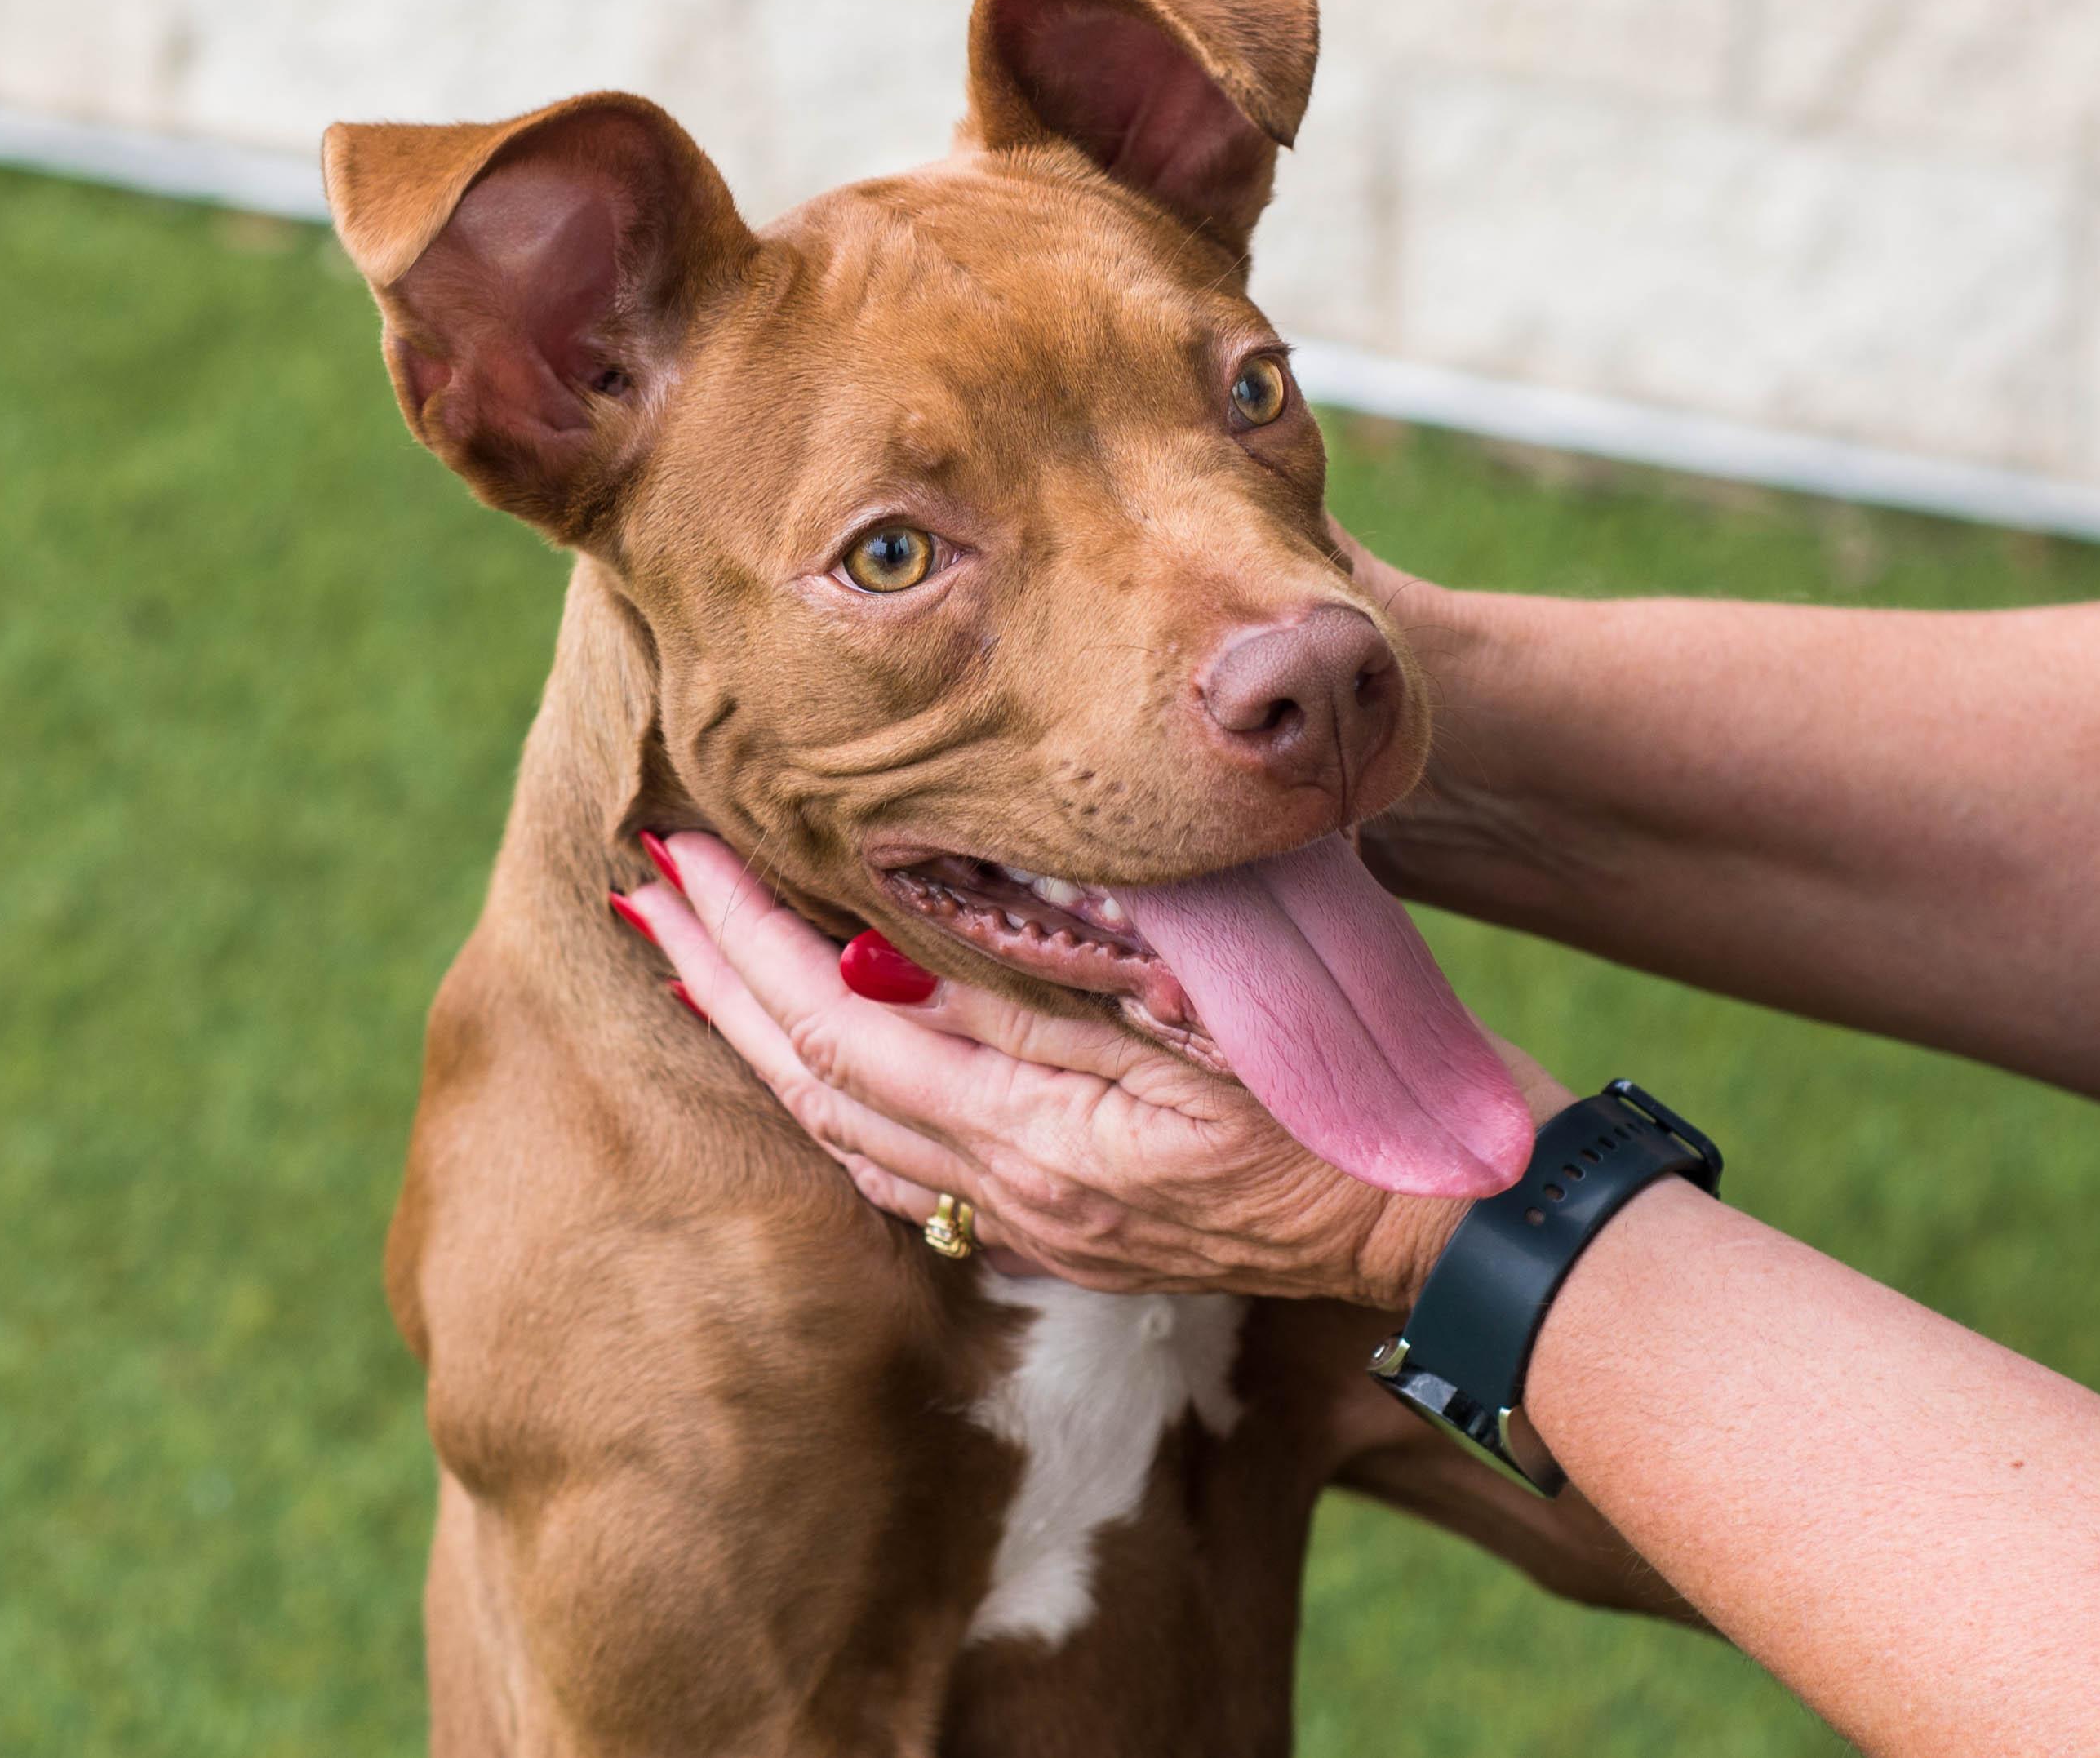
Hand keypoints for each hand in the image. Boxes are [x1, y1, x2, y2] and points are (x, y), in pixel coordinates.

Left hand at [618, 832, 1565, 1307]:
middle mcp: (1019, 1204)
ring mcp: (1044, 1231)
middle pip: (820, 1089)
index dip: (746, 948)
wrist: (1454, 1229)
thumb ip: (1056, 984)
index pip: (842, 1035)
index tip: (676, 865)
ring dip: (766, 1040)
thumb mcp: (1212, 1016)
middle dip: (720, 986)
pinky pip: (913, 1169)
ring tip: (701, 957)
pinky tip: (819, 1055)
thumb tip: (898, 941)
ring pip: (854, 1134)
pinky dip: (843, 1098)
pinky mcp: (1075, 1234)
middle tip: (645, 892)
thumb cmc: (1359, 1097)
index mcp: (1046, 1144)